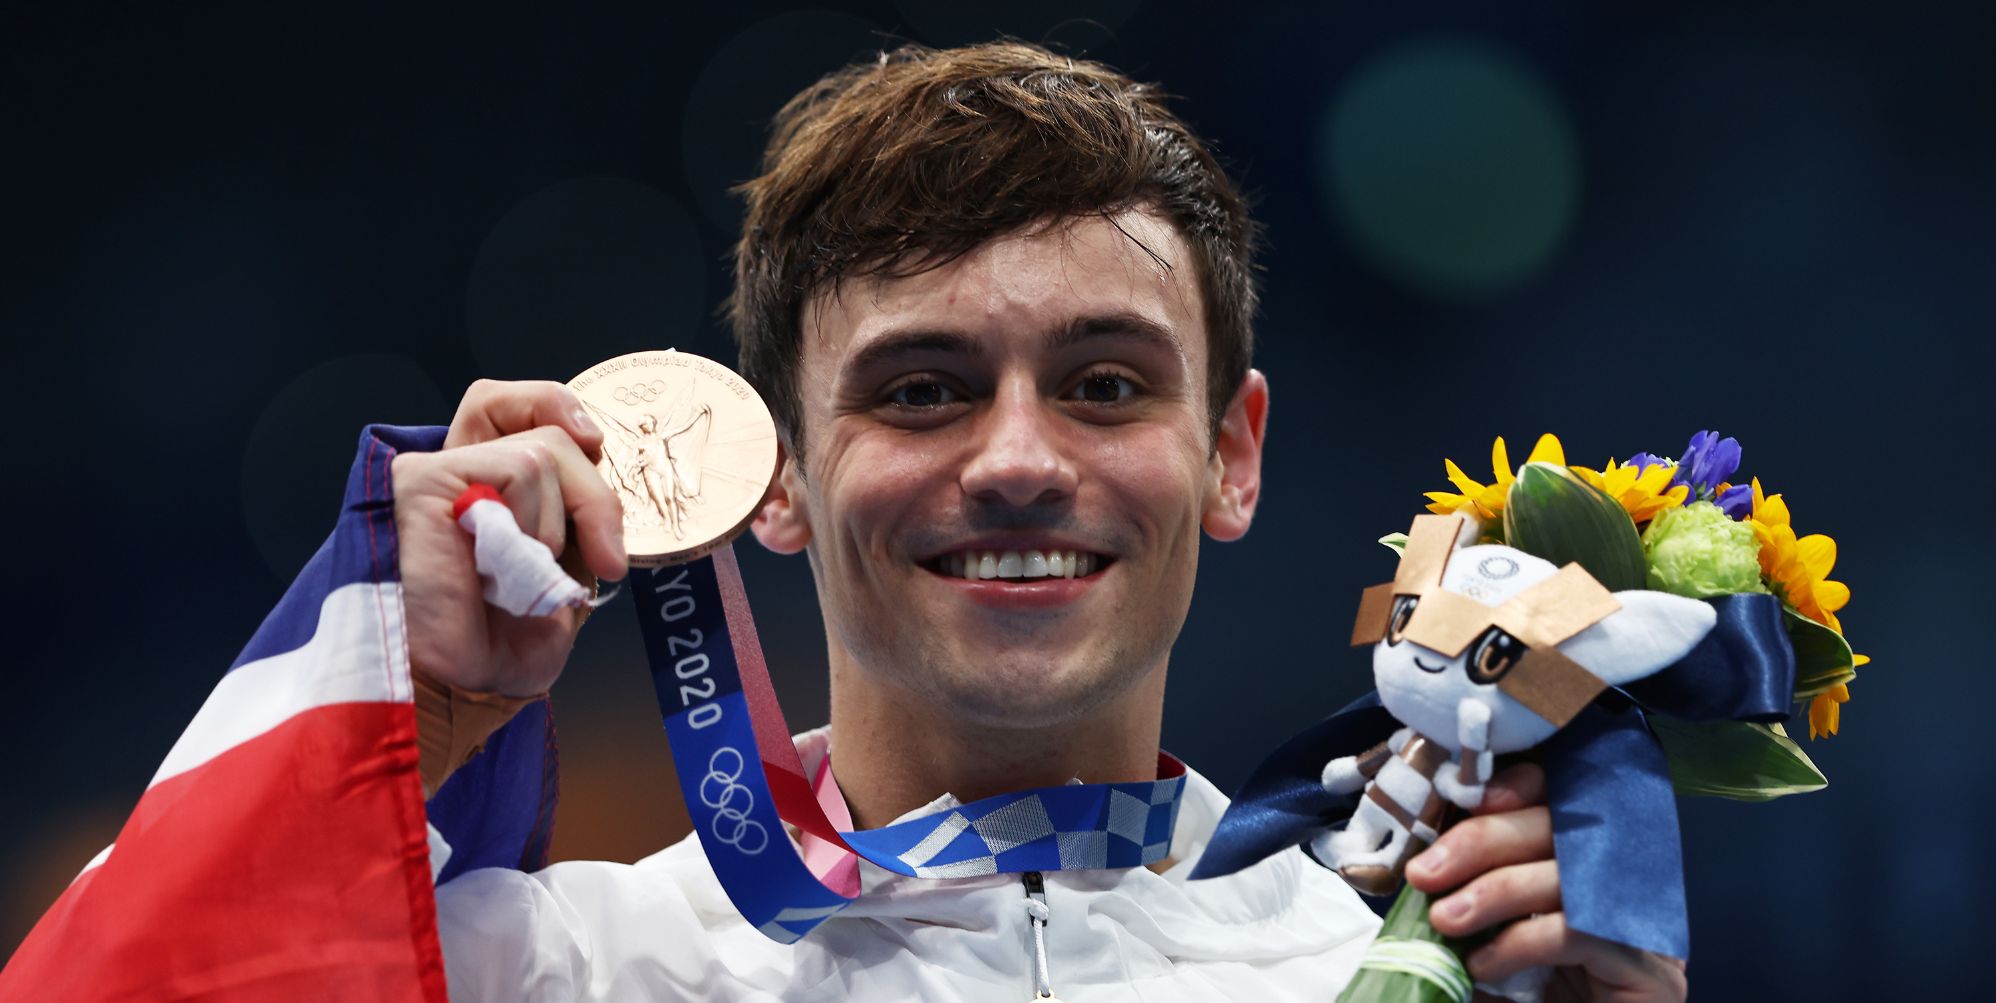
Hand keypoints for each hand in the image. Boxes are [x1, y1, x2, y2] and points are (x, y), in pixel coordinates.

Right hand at [393, 380, 626, 696]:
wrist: (457, 687)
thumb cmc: (499, 641)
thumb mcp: (560, 570)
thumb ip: (573, 514)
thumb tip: (594, 457)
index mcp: (487, 487)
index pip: (510, 406)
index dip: (554, 404)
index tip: (594, 442)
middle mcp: (460, 470)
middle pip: (542, 421)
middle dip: (592, 494)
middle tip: (605, 558)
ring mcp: (440, 471)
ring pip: (543, 452)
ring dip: (557, 528)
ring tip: (521, 581)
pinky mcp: (424, 480)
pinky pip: (518, 471)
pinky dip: (534, 526)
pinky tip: (503, 570)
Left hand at [1404, 763, 1688, 1002]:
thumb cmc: (1538, 998)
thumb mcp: (1494, 941)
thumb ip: (1471, 903)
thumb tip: (1423, 869)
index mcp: (1589, 861)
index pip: (1560, 797)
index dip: (1515, 788)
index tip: (1460, 802)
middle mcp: (1624, 882)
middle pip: (1557, 827)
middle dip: (1481, 840)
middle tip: (1425, 873)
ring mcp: (1642, 923)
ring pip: (1564, 876)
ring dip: (1492, 892)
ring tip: (1444, 919)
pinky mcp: (1648, 968)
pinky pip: (1577, 932)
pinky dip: (1520, 941)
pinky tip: (1483, 964)